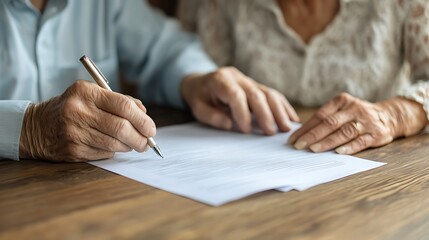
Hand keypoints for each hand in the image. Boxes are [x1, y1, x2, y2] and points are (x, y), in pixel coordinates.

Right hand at [19, 81, 155, 161]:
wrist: (37, 127)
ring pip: (114, 144)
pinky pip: (104, 154)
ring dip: (129, 146)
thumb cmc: (72, 108)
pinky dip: (114, 152)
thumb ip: (119, 101)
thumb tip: (144, 114)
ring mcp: (74, 132)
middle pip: (121, 128)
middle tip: (147, 142)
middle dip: (141, 138)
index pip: (124, 106)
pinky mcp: (72, 150)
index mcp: (85, 92)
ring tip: (133, 144)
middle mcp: (78, 111)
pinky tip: (113, 147)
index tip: (151, 129)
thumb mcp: (91, 95)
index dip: (143, 120)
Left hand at [181, 67, 298, 134]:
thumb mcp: (198, 108)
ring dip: (279, 110)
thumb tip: (229, 125)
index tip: (246, 130)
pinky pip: (272, 94)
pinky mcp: (256, 85)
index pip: (236, 95)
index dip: (242, 112)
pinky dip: (283, 106)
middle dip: (265, 114)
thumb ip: (211, 116)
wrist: (200, 82)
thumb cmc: (199, 97)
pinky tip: (291, 118)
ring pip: (268, 92)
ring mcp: (249, 80)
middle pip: (256, 93)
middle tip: (272, 133)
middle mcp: (237, 77)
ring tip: (287, 127)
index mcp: (221, 80)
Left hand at [288, 93, 427, 154]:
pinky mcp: (377, 134)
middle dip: (312, 135)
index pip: (320, 115)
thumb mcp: (342, 110)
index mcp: (342, 101)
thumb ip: (325, 119)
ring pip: (344, 132)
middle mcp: (354, 109)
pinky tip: (338, 152)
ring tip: (313, 149)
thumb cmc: (356, 115)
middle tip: (299, 145)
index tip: (293, 139)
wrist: (389, 116)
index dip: (305, 128)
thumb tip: (301, 134)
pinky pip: (361, 141)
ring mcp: (366, 121)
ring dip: (327, 142)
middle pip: (330, 123)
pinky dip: (349, 147)